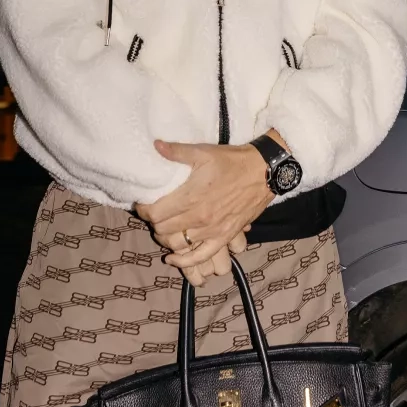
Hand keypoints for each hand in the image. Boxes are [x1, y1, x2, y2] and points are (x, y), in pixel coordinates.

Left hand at [134, 137, 278, 287]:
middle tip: (154, 213)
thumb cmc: (232, 161)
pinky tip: (174, 258)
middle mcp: (199, 218)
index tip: (143, 204)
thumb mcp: (203, 151)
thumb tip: (155, 146)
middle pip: (163, 230)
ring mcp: (212, 230)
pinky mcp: (224, 237)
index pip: (155, 213)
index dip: (144, 210)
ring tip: (164, 228)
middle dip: (154, 222)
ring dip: (166, 238)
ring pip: (178, 244)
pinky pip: (201, 256)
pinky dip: (185, 261)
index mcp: (190, 197)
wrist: (263, 172)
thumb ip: (177, 152)